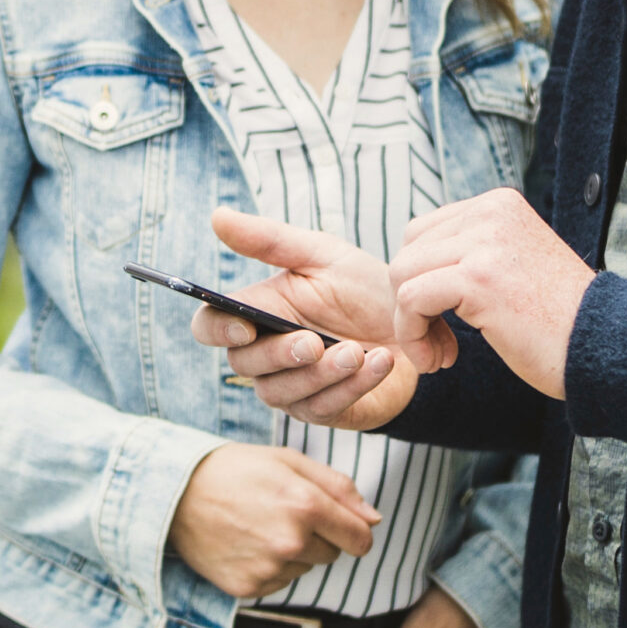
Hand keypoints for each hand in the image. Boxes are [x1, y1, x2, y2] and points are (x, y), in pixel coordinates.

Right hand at [168, 444, 378, 600]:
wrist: (175, 493)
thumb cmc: (234, 470)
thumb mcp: (288, 461)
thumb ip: (339, 487)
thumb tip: (374, 519)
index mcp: (306, 505)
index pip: (360, 538)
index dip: (355, 531)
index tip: (342, 525)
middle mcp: (291, 541)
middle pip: (333, 555)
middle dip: (319, 537)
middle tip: (283, 513)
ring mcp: (269, 568)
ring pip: (305, 569)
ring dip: (293, 553)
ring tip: (259, 526)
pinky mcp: (249, 588)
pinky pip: (279, 583)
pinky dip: (270, 568)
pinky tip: (247, 544)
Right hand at [186, 205, 453, 430]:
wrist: (415, 323)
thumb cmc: (363, 287)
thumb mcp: (322, 254)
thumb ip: (269, 240)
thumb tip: (216, 216)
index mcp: (258, 314)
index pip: (211, 327)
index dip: (219, 331)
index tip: (246, 327)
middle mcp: (266, 356)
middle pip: (245, 365)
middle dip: (279, 355)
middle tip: (313, 343)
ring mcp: (294, 388)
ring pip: (283, 393)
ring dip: (321, 374)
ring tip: (357, 352)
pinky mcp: (327, 411)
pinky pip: (326, 407)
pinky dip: (354, 386)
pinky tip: (381, 362)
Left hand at [392, 189, 595, 398]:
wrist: (607, 348)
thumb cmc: (558, 322)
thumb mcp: (512, 266)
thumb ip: (470, 252)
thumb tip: (409, 262)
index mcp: (497, 205)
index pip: (422, 233)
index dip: (421, 283)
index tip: (445, 324)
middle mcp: (490, 212)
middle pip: (407, 252)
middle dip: (411, 304)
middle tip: (440, 345)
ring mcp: (484, 242)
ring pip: (401, 275)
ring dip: (411, 325)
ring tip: (442, 356)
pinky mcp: (478, 278)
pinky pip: (410, 300)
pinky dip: (414, 336)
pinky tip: (442, 362)